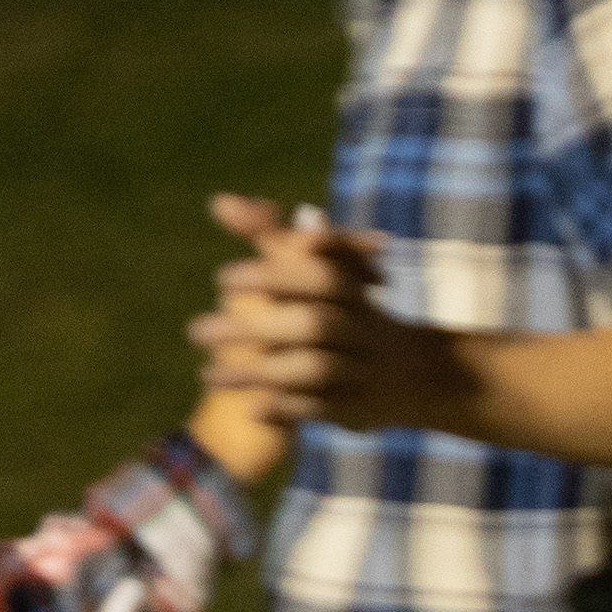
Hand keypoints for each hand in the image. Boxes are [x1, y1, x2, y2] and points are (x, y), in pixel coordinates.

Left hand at [193, 199, 464, 435]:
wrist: (414, 375)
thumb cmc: (348, 312)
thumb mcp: (317, 272)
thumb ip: (271, 239)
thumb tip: (220, 202)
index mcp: (350, 287)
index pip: (318, 274)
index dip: (275, 275)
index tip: (223, 280)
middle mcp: (360, 326)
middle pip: (314, 324)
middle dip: (254, 328)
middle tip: (196, 331)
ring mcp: (362, 368)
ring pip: (313, 369)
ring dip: (258, 373)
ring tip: (207, 374)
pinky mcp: (359, 408)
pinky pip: (321, 409)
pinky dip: (286, 408)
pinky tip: (251, 407)